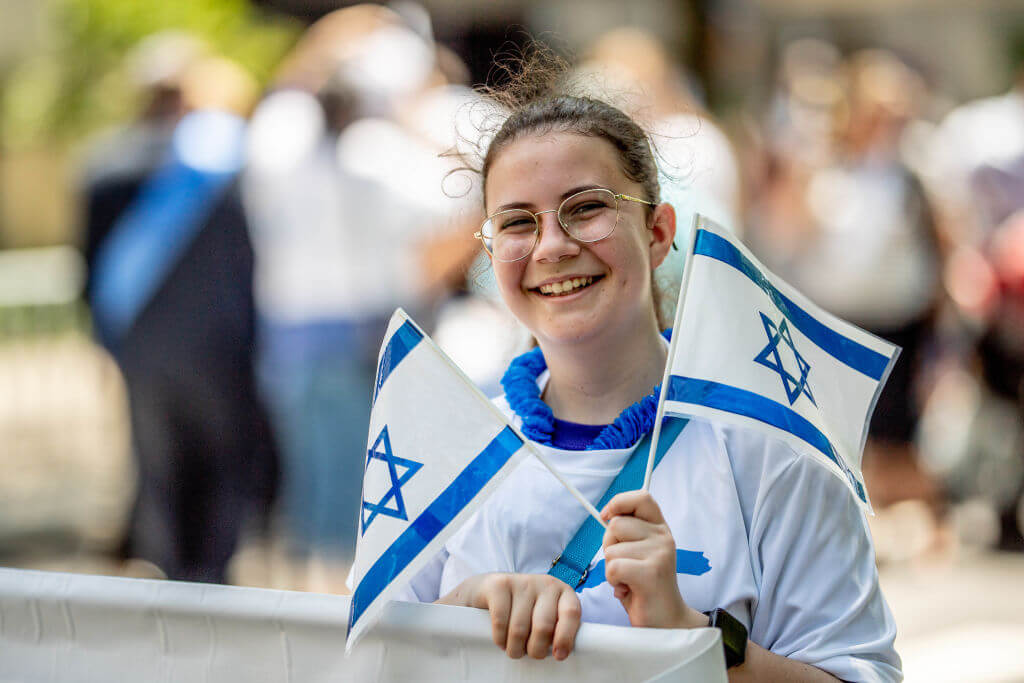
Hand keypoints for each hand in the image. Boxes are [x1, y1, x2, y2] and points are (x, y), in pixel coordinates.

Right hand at [437, 573, 581, 659]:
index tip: (558, 656)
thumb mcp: (543, 615)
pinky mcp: (499, 584)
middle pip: (544, 626)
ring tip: (514, 649)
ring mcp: (522, 581)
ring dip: (515, 647)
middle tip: (530, 654)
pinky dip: (500, 638)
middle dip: (536, 649)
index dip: (565, 637)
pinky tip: (501, 640)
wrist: (485, 590)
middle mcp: (545, 583)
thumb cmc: (521, 610)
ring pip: (520, 628)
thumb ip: (556, 628)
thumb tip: (561, 654)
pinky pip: (501, 621)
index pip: (571, 613)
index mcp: (562, 592)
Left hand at [601, 491, 706, 628]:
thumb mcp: (639, 552)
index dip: (619, 502)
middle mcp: (663, 537)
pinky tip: (628, 589)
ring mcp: (659, 554)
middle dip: (609, 546)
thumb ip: (627, 533)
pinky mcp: (651, 573)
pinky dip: (613, 581)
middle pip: (616, 525)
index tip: (607, 516)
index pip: (642, 497)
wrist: (666, 621)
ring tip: (629, 580)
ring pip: (611, 550)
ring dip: (612, 569)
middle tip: (624, 565)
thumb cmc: (644, 586)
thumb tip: (604, 515)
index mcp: (660, 528)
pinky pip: (613, 568)